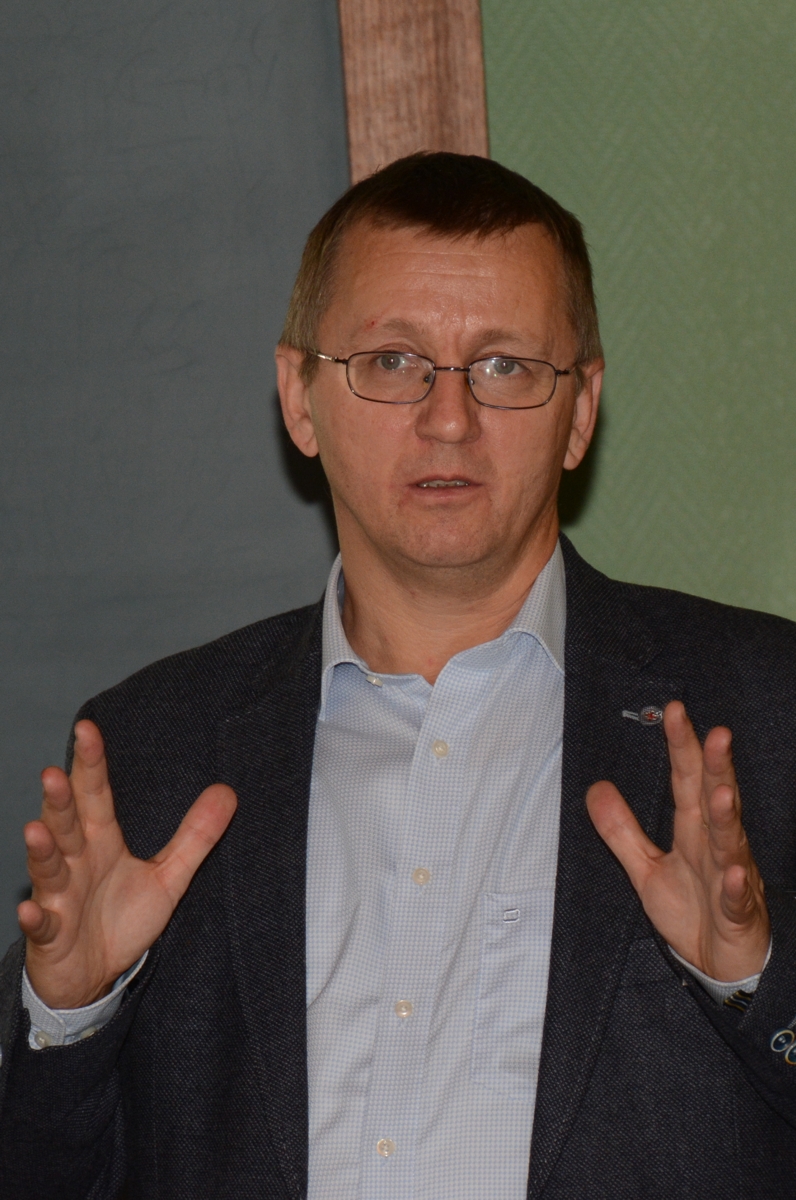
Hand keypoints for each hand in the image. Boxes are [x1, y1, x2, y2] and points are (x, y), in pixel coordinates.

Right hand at [18, 719, 236, 1008]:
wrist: (93, 976)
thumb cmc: (121, 919)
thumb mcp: (168, 876)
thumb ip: (195, 836)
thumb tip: (228, 791)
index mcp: (101, 842)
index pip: (95, 795)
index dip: (92, 763)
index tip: (88, 729)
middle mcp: (76, 863)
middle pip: (66, 824)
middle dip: (59, 800)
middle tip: (54, 771)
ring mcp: (59, 898)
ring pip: (49, 868)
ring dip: (42, 850)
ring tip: (36, 830)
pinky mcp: (51, 934)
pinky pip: (41, 924)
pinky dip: (34, 917)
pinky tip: (30, 908)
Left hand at [587, 701, 769, 981]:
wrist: (722, 967)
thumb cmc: (694, 912)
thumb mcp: (646, 869)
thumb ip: (621, 830)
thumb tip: (595, 788)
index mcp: (694, 833)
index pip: (687, 782)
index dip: (681, 747)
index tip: (673, 712)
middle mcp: (716, 848)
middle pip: (715, 801)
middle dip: (716, 768)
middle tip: (716, 733)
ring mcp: (732, 880)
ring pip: (731, 845)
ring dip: (728, 819)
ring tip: (722, 792)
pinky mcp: (738, 915)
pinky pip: (737, 899)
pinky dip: (737, 886)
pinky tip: (735, 872)